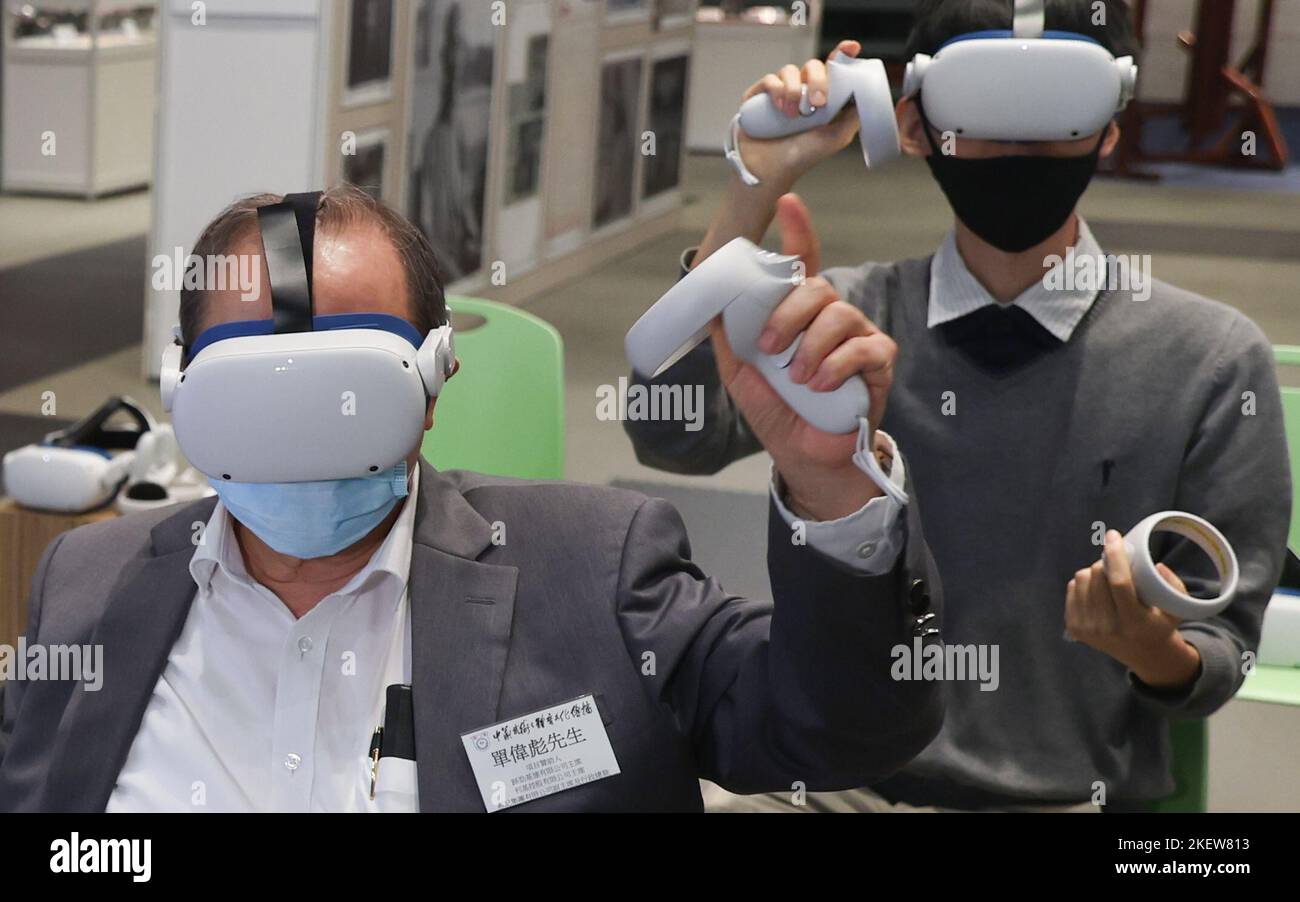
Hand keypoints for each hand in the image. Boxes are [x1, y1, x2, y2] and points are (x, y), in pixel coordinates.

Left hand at [709, 194, 897, 520]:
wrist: (805, 456)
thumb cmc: (780, 411)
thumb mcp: (742, 375)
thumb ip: (729, 340)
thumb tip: (708, 307)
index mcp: (799, 314)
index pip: (803, 263)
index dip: (798, 231)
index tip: (788, 203)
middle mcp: (831, 318)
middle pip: (818, 288)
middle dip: (789, 313)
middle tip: (770, 347)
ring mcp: (859, 337)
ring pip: (840, 315)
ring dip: (812, 345)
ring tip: (799, 377)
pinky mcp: (879, 363)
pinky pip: (865, 348)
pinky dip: (837, 365)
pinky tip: (821, 385)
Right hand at [733, 40, 866, 190]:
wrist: (770, 170)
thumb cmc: (802, 157)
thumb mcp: (837, 138)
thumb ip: (852, 115)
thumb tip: (863, 93)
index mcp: (822, 96)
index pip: (833, 69)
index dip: (842, 54)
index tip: (850, 48)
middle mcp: (801, 90)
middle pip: (813, 65)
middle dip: (818, 80)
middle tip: (818, 104)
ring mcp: (780, 91)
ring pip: (790, 70)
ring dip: (795, 90)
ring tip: (793, 115)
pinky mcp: (758, 95)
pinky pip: (770, 80)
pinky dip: (777, 91)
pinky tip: (780, 110)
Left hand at [1065, 530, 1202, 689]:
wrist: (1144, 655)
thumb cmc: (1161, 624)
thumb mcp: (1178, 608)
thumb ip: (1173, 585)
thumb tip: (1156, 565)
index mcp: (1134, 623)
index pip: (1119, 582)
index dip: (1115, 555)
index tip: (1114, 535)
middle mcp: (1107, 628)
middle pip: (1097, 576)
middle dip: (1106, 560)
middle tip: (1117, 561)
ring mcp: (1088, 629)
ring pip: (1082, 579)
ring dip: (1095, 571)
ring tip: (1109, 578)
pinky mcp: (1074, 627)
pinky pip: (1072, 587)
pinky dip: (1084, 582)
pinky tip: (1098, 589)